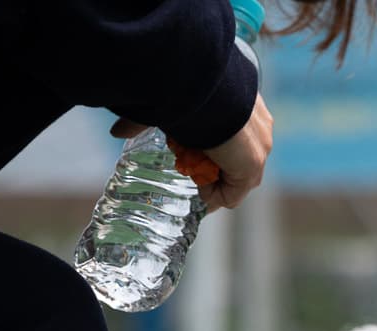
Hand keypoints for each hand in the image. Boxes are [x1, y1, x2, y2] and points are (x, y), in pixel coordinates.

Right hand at [109, 92, 273, 210]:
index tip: (190, 153)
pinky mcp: (253, 167)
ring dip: (210, 181)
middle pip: (237, 164)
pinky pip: (232, 195)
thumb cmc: (188, 90)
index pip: (237, 142)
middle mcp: (260, 131)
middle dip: (212, 169)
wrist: (206, 90)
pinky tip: (197, 185)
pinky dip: (212, 196)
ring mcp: (260, 150)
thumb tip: (116, 132)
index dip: (214, 152)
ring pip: (235, 181)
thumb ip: (146, 121)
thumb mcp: (169, 107)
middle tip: (187, 164)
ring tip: (190, 172)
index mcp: (247, 109)